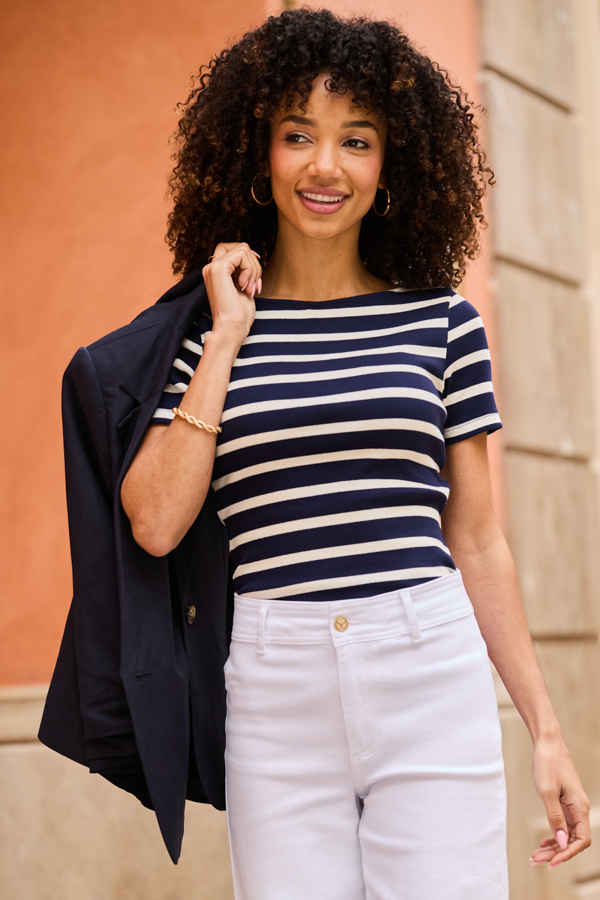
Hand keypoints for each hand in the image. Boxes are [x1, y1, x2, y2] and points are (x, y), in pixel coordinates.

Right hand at [202, 242, 261, 349]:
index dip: (249, 258)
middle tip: (254, 286)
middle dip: (254, 265)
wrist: (232, 329)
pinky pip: (242, 254)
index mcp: (215, 272)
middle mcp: (210, 267)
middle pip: (240, 247)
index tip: (255, 277)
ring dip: (254, 269)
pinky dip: (250, 270)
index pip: (234, 250)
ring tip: (250, 289)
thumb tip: (255, 256)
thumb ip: (245, 271)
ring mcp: (212, 267)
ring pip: (243, 249)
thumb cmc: (239, 315)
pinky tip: (245, 286)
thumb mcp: (244, 287)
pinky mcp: (218, 269)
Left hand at [530, 734, 590, 868]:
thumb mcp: (547, 791)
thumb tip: (562, 842)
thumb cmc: (547, 764)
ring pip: (567, 834)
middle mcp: (579, 809)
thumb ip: (555, 817)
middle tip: (536, 860)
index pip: (581, 840)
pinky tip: (543, 841)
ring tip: (536, 855)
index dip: (568, 854)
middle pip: (573, 840)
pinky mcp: (565, 803)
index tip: (552, 862)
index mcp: (580, 807)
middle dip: (556, 853)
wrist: (547, 745)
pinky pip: (563, 825)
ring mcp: (572, 807)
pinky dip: (553, 835)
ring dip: (553, 846)